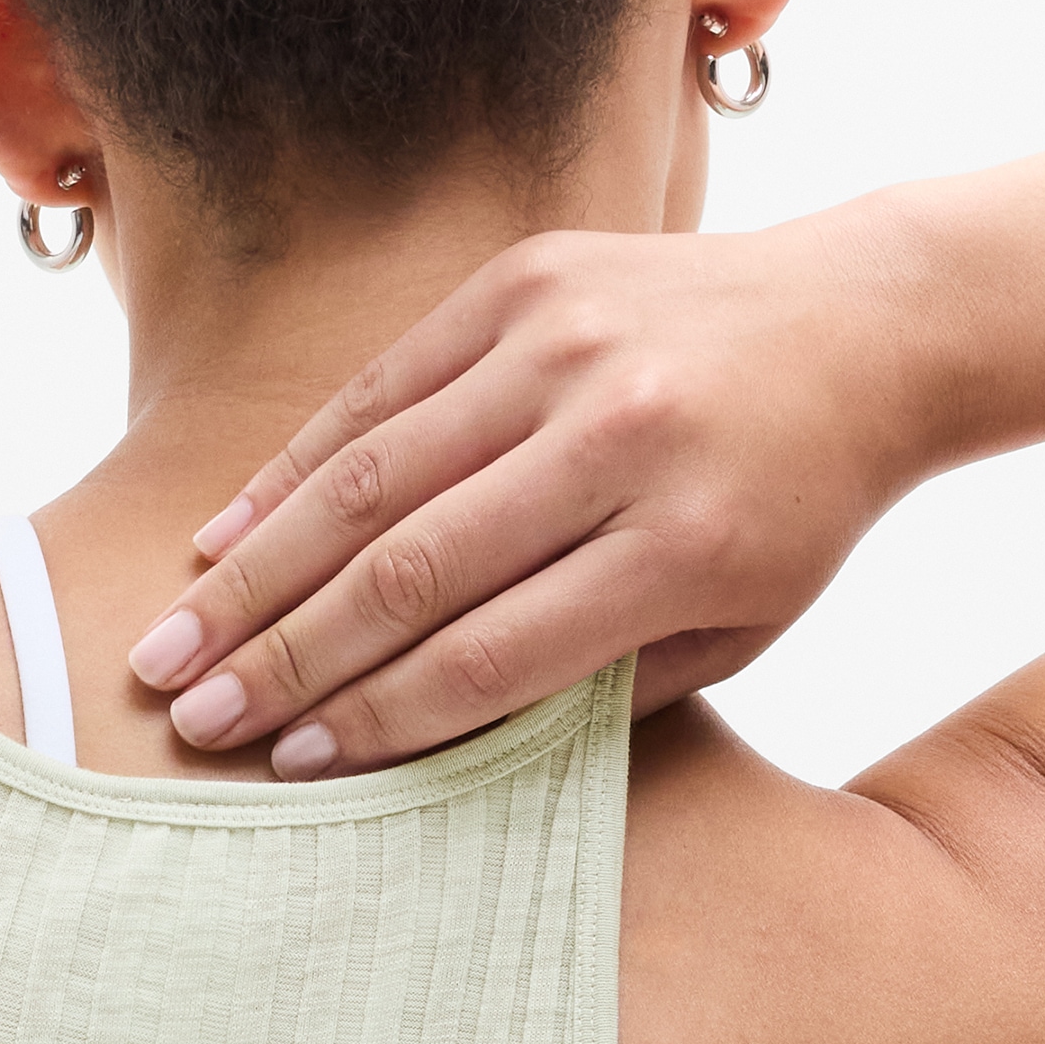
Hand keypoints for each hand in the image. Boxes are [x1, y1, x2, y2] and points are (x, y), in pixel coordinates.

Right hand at [126, 204, 934, 774]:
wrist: (867, 326)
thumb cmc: (795, 505)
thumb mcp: (738, 626)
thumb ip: (599, 685)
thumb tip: (425, 734)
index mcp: (683, 541)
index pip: (495, 653)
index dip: (382, 716)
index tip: (293, 762)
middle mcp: (617, 434)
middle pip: (414, 568)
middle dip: (288, 655)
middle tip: (191, 715)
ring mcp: (564, 344)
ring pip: (374, 474)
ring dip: (259, 568)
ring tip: (176, 638)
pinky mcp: (526, 281)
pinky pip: (383, 387)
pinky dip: (297, 464)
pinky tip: (229, 532)